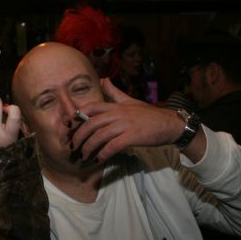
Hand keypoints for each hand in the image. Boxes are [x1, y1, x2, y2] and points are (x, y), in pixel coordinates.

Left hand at [70, 78, 185, 162]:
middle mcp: (118, 113)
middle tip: (73, 146)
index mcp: (116, 106)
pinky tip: (99, 159)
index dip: (78, 116)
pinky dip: (103, 154)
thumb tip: (103, 79)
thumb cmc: (149, 115)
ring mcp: (125, 125)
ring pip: (99, 136)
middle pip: (91, 124)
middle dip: (79, 136)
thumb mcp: (130, 101)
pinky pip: (112, 146)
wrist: (169, 124)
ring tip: (84, 156)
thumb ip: (114, 93)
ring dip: (88, 148)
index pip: (91, 108)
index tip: (70, 126)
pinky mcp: (132, 137)